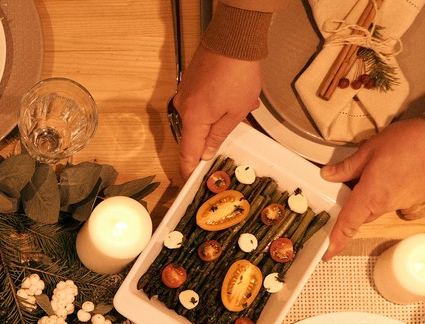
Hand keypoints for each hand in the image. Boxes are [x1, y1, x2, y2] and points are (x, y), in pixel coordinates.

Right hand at [173, 47, 262, 179]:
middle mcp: (184, 108)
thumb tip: (206, 152)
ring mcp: (185, 94)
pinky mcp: (190, 83)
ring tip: (240, 110)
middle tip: (229, 143)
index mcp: (193, 120)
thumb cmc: (237, 73)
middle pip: (193, 136)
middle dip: (211, 141)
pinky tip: (233, 99)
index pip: (187, 154)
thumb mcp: (236, 112)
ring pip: (199, 118)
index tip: (190, 183)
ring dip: (217, 120)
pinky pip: (200, 104)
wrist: (233, 39)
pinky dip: (214, 107)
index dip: (189, 171)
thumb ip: (219, 135)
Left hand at [319, 118, 424, 259]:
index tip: (327, 254)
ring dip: (370, 196)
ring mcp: (403, 203)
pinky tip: (389, 172)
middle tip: (345, 188)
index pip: (347, 225)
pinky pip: (393, 200)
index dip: (335, 241)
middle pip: (361, 215)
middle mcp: (386, 205)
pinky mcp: (415, 198)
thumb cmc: (409, 143)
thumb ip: (347, 167)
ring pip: (377, 207)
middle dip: (352, 206)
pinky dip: (386, 191)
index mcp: (371, 197)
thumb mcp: (370, 150)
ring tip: (370, 172)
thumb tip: (328, 175)